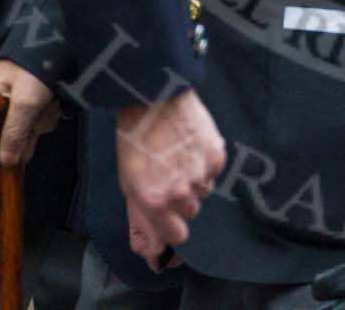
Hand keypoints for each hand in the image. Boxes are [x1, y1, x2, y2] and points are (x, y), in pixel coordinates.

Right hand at [0, 59, 60, 198]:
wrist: (58, 43)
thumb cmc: (36, 70)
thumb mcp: (26, 102)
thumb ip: (14, 134)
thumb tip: (6, 163)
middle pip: (4, 141)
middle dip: (26, 135)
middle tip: (39, 118)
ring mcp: (6, 106)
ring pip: (22, 135)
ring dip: (38, 124)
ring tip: (47, 102)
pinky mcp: (23, 106)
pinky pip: (32, 125)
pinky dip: (43, 119)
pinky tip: (50, 103)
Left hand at [116, 89, 226, 268]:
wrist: (153, 96)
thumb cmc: (135, 137)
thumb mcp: (129, 180)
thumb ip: (141, 215)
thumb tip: (150, 249)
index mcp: (153, 201)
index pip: (176, 237)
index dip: (172, 229)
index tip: (169, 222)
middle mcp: (179, 192)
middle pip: (190, 213)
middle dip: (180, 202)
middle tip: (168, 178)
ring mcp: (200, 174)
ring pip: (203, 192)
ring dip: (194, 182)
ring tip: (179, 157)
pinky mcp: (216, 156)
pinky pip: (214, 172)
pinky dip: (205, 164)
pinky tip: (190, 147)